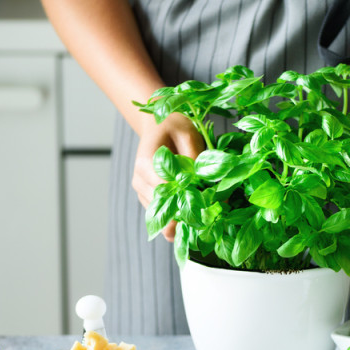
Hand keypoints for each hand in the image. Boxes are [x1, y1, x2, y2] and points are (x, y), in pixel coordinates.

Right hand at [133, 113, 204, 241]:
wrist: (158, 125)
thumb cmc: (173, 126)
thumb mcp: (188, 134)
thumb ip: (194, 158)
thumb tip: (205, 183)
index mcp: (146, 163)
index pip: (166, 190)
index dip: (187, 200)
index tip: (207, 208)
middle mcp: (140, 179)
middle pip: (163, 207)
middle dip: (186, 216)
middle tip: (209, 223)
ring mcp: (142, 190)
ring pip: (161, 215)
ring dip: (182, 221)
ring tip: (205, 224)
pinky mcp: (148, 196)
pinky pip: (162, 213)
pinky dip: (177, 219)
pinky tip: (195, 222)